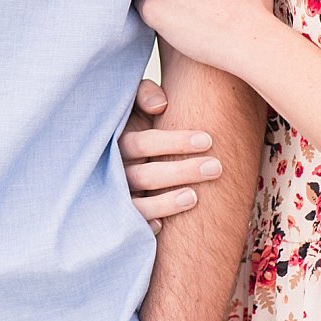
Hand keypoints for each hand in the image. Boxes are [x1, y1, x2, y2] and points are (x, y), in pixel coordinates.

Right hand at [121, 79, 219, 233]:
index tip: (208, 140)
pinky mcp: (117, 218)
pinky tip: (161, 226)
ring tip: (195, 198)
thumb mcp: (131, 106)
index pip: (144, 142)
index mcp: (117, 142)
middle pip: (145, 174)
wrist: (104, 155)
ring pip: (137, 204)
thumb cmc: (131, 127)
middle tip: (216, 167)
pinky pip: (129, 226)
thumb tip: (161, 104)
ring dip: (166, 202)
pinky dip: (143, 226)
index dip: (175, 142)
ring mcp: (113, 196)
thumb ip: (143, 94)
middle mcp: (113, 170)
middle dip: (182, 171)